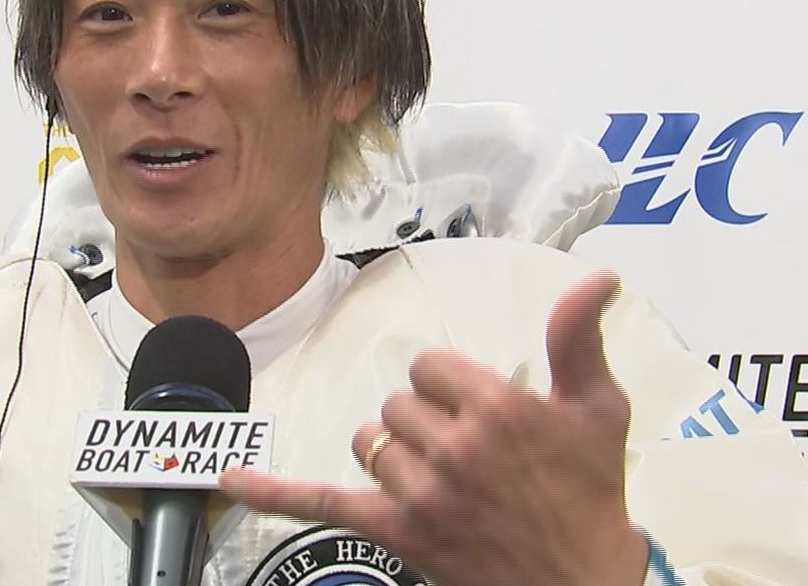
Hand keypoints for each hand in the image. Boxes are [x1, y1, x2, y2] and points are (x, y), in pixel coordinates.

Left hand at [221, 271, 648, 585]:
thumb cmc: (588, 494)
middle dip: (425, 420)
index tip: (476, 411)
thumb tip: (594, 277)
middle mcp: (453, 446)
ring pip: (369, 440)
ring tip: (441, 478)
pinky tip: (232, 478)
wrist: (579, 582)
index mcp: (496, 407)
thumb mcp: (599, 409)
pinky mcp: (396, 529)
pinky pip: (322, 500)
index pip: (428, 365)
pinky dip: (274, 491)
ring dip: (395, 452)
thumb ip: (579, 338)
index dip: (449, 386)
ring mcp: (420, 491)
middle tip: (468, 453)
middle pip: (397, 401)